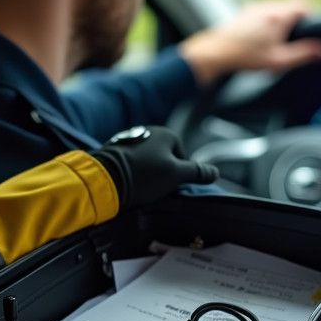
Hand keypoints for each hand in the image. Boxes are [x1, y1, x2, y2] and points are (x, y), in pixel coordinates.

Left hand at [90, 126, 217, 207]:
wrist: (105, 178)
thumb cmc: (145, 175)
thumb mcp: (176, 175)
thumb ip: (197, 172)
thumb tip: (215, 172)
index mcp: (165, 134)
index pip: (181, 156)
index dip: (179, 174)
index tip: (170, 186)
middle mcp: (147, 132)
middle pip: (163, 158)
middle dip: (161, 173)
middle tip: (155, 189)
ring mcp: (129, 139)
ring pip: (146, 160)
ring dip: (146, 173)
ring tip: (140, 187)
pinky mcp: (114, 150)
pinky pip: (130, 162)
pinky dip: (131, 172)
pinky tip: (127, 183)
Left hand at [178, 0, 320, 85]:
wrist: (217, 52)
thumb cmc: (247, 57)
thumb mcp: (279, 61)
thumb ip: (303, 54)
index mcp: (279, 16)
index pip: (303, 4)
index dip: (311, 15)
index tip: (310, 29)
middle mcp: (268, 6)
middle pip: (290, 6)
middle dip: (295, 21)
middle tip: (293, 40)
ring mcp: (255, 7)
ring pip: (277, 8)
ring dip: (281, 20)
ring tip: (276, 40)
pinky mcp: (246, 11)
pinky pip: (264, 11)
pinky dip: (269, 21)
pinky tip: (262, 38)